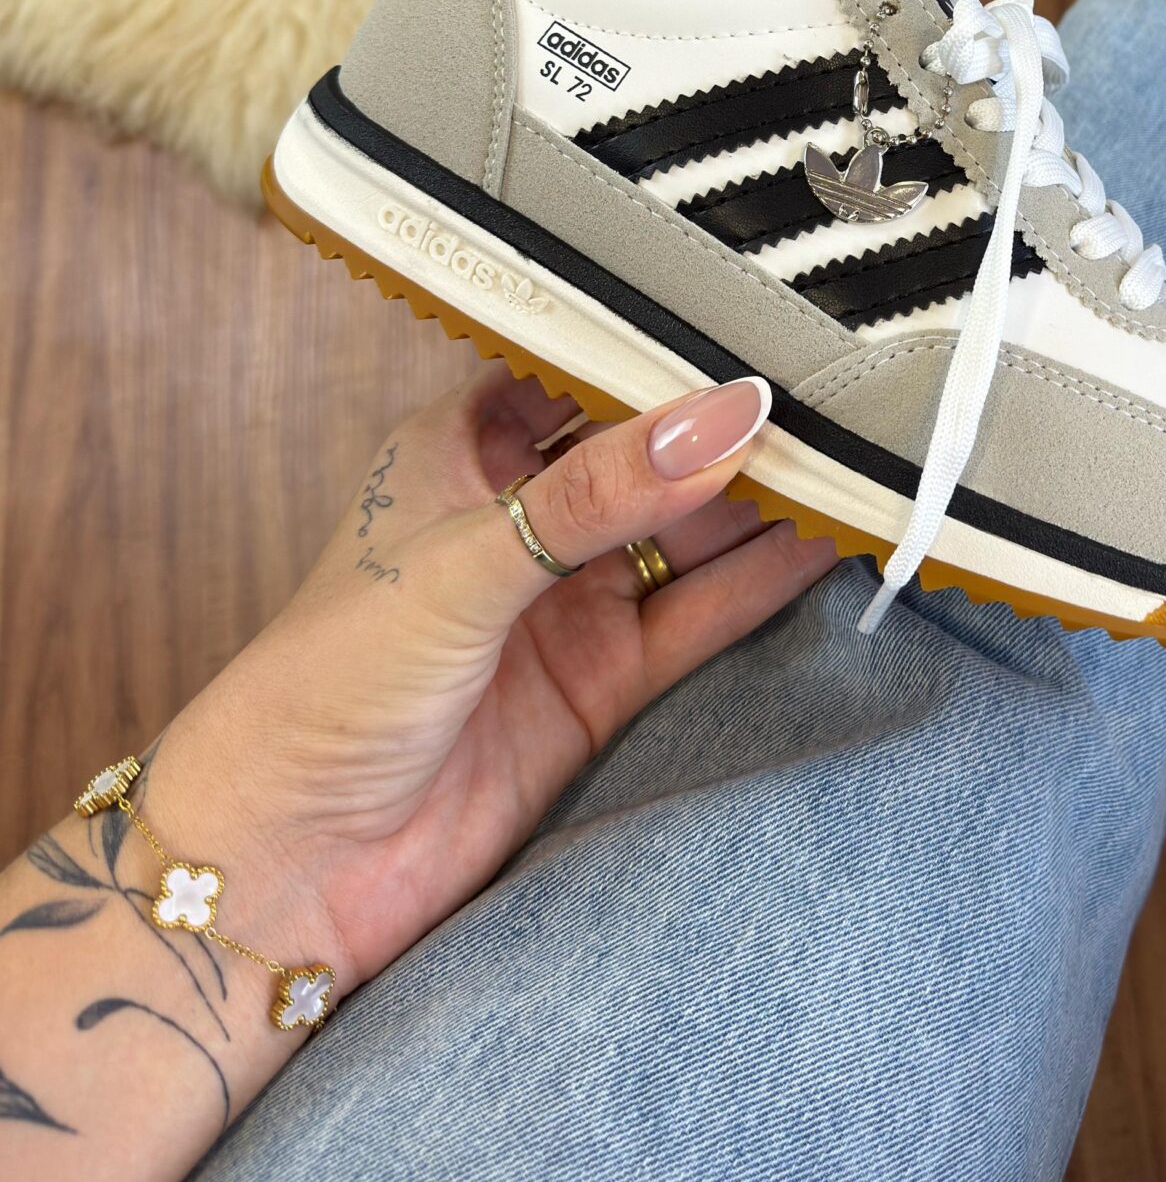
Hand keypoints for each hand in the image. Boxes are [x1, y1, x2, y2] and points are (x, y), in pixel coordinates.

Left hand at [143, 366, 835, 997]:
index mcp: (458, 447)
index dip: (663, 346)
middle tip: (836, 389)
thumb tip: (726, 414)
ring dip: (763, 503)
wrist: (287, 868)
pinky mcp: (602, 684)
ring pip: (688, 533)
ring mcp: (564, 602)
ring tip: (862, 457)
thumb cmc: (323, 687)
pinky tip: (830, 541)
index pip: (581, 370)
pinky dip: (764, 582)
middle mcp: (519, 516)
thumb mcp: (466, 561)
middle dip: (732, 427)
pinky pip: (701, 616)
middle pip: (650, 453)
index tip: (758, 312)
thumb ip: (603, 490)